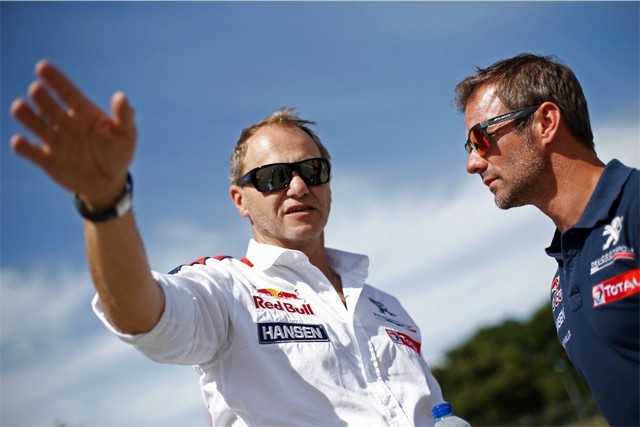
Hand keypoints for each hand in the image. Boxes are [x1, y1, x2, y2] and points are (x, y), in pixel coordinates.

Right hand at [10, 60, 136, 209]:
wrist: (109, 183)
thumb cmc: (119, 153)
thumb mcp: (126, 135)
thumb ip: (124, 116)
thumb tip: (122, 96)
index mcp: (83, 112)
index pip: (67, 92)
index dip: (55, 79)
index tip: (42, 66)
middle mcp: (64, 122)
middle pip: (48, 105)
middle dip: (41, 97)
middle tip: (37, 90)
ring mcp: (54, 140)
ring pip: (34, 124)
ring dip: (25, 115)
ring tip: (19, 107)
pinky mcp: (47, 160)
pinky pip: (31, 152)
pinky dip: (23, 147)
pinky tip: (19, 141)